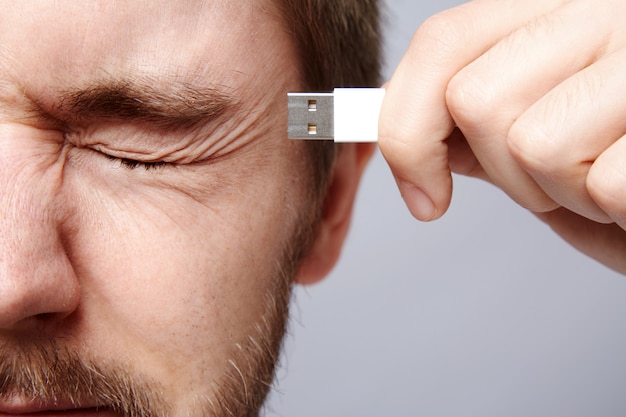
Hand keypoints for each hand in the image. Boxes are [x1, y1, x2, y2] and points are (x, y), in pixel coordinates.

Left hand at [379, 0, 625, 272]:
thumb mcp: (543, 136)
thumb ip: (478, 126)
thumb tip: (409, 132)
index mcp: (557, 5)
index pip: (443, 42)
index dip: (408, 123)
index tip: (420, 189)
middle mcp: (606, 6)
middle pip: (476, 99)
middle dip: (504, 170)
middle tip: (559, 180)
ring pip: (530, 144)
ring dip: (561, 193)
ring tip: (606, 180)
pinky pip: (603, 184)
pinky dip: (612, 213)